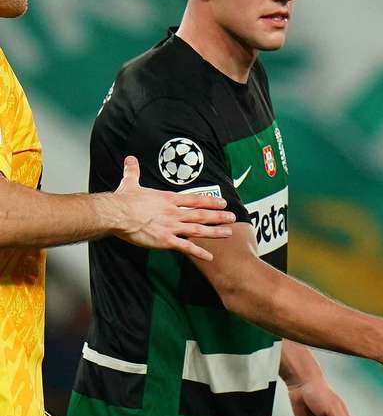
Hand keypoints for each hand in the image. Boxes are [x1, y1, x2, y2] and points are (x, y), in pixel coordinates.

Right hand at [111, 156, 234, 260]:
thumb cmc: (123, 200)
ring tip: (228, 233)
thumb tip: (130, 159)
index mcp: (168, 199)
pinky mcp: (165, 240)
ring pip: (198, 229)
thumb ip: (133, 172)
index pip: (195, 200)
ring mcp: (171, 227)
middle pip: (201, 214)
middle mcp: (174, 213)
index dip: (210, 201)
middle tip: (232, 217)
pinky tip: (210, 256)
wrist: (116, 214)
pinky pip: (186, 247)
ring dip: (214, 231)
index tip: (223, 203)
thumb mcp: (130, 183)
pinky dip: (199, 252)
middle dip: (218, 216)